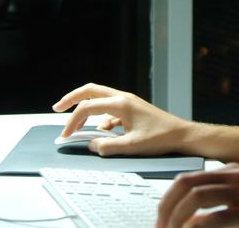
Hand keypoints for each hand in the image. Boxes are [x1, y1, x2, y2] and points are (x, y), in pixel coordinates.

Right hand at [52, 83, 190, 155]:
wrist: (181, 134)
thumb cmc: (161, 138)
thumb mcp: (131, 146)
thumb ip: (107, 146)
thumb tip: (90, 144)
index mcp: (120, 103)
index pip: (87, 108)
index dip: (72, 121)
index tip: (65, 135)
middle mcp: (122, 97)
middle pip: (90, 90)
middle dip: (71, 99)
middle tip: (57, 108)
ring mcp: (127, 101)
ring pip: (99, 98)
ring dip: (86, 108)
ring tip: (77, 126)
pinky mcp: (131, 108)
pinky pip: (109, 109)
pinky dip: (100, 117)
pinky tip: (101, 132)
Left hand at [156, 164, 238, 227]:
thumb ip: (231, 202)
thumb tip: (202, 219)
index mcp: (235, 172)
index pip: (187, 179)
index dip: (167, 201)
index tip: (161, 221)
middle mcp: (237, 177)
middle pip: (184, 185)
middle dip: (165, 210)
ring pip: (195, 198)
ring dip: (176, 220)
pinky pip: (215, 219)